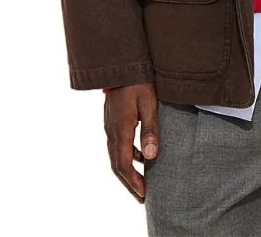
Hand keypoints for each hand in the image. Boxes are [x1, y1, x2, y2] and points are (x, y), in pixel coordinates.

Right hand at [104, 82, 158, 202]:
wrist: (121, 64)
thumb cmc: (138, 81)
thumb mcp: (149, 104)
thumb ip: (149, 130)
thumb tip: (150, 156)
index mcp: (120, 129)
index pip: (124, 164)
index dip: (133, 181)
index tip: (143, 194)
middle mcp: (111, 131)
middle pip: (117, 164)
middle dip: (129, 182)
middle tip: (142, 196)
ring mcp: (110, 125)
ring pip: (116, 155)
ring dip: (128, 170)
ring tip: (141, 181)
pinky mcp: (113, 119)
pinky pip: (117, 144)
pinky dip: (127, 155)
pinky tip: (141, 155)